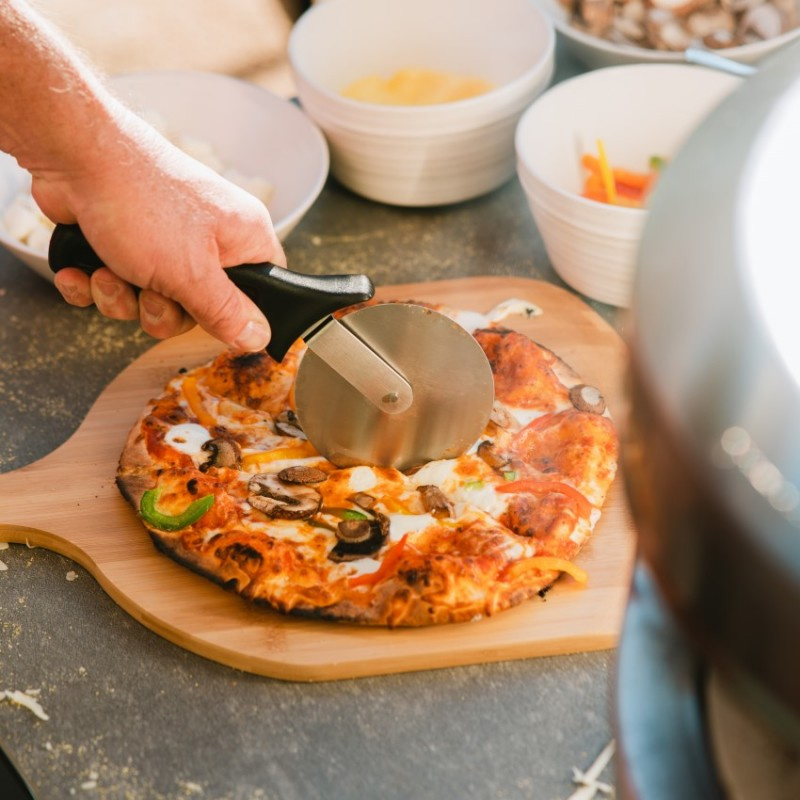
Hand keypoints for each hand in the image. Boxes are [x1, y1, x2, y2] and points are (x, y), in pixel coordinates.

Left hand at [38, 105, 284, 350]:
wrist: (72, 153)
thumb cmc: (141, 200)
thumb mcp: (192, 274)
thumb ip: (227, 313)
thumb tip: (259, 338)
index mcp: (242, 238)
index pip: (265, 289)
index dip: (241, 314)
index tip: (213, 323)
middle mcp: (209, 239)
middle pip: (200, 308)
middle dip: (162, 312)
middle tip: (150, 295)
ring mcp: (166, 239)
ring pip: (154, 301)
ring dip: (122, 299)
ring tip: (107, 274)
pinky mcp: (125, 241)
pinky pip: (118, 285)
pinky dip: (94, 286)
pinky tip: (82, 272)